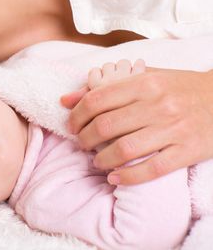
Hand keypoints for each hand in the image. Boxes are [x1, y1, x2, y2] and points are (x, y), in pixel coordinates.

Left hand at [61, 67, 212, 184]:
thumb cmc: (179, 86)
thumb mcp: (145, 77)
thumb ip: (106, 86)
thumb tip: (65, 100)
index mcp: (144, 83)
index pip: (97, 100)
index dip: (76, 115)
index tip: (72, 125)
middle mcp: (157, 105)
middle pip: (105, 126)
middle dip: (84, 138)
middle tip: (81, 143)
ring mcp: (174, 129)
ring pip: (125, 149)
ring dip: (102, 159)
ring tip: (96, 161)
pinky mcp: (189, 150)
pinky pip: (152, 169)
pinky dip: (128, 176)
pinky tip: (115, 177)